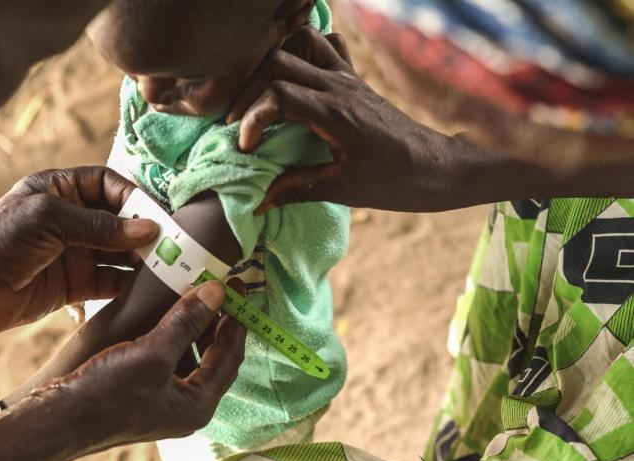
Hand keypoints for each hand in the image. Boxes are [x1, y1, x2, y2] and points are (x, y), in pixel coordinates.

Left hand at [0, 166, 157, 335]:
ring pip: (121, 252)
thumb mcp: (51, 219)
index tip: (157, 213)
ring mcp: (76, 252)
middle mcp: (73, 219)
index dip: (134, 196)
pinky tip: (148, 287)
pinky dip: (130, 284)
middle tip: (172, 243)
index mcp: (62, 190)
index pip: (109, 184)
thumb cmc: (1, 240)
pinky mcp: (77, 284)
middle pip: (121, 220)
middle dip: (145, 230)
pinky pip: (112, 281)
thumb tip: (149, 229)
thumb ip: (101, 225)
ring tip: (166, 266)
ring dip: (142, 258)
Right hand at [49, 281, 245, 449]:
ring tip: (192, 293)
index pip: (231, 355)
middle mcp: (187, 407)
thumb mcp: (153, 352)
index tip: (239, 286)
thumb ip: (187, 321)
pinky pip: (171, 360)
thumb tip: (218, 292)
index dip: (237, 319)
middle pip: (215, 356)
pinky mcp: (145, 394)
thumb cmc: (106, 392)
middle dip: (218, 321)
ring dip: (195, 326)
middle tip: (219, 287)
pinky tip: (164, 313)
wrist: (56, 420)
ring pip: (193, 356)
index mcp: (198, 405)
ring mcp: (165, 402)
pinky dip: (174, 335)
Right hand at [227, 27, 456, 212]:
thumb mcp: (342, 190)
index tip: (248, 148)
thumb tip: (258, 201)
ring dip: (272, 64)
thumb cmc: (396, 182)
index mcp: (336, 113)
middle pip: (278, 63)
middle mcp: (340, 86)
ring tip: (259, 96)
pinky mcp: (356, 80)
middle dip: (249, 91)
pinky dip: (304, 51)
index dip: (251, 119)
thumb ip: (296, 190)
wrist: (439, 168)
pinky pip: (328, 45)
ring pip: (301, 43)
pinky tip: (294, 77)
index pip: (277, 95)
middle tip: (239, 125)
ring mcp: (349, 78)